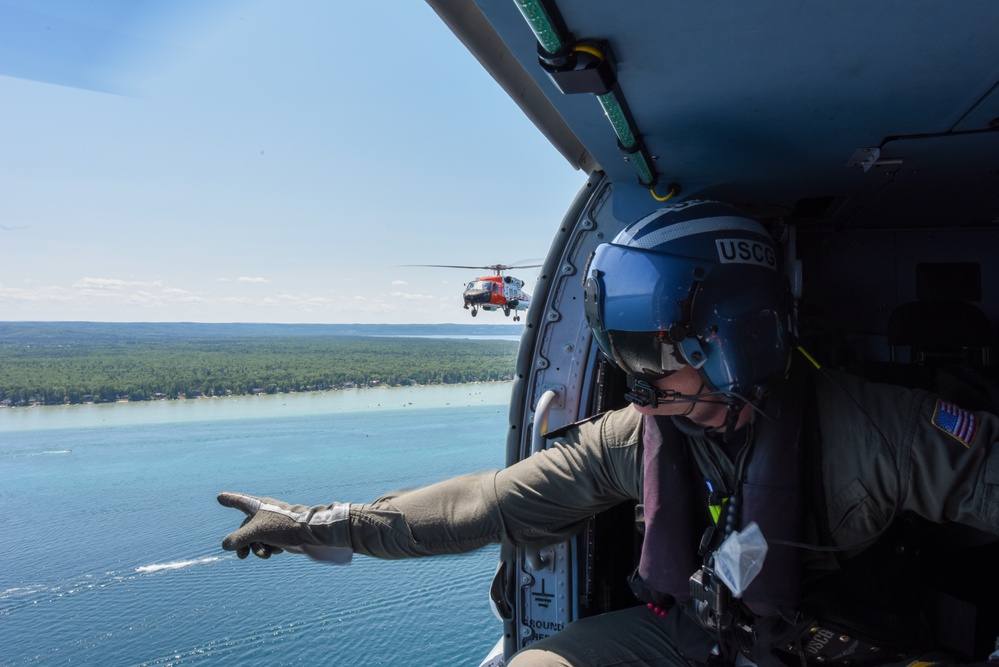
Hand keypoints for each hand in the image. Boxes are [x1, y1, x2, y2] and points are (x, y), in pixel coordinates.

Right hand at [217, 492, 352, 562]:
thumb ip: (237, 538)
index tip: (219, 497)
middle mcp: (264, 513)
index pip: (239, 501)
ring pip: (257, 538)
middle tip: (242, 556)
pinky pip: (268, 542)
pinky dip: (270, 548)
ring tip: (265, 554)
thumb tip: (225, 545)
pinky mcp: (281, 534)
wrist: (308, 533)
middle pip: (245, 528)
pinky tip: (278, 550)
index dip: (229, 499)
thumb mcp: (255, 532)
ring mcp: (273, 523)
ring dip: (258, 549)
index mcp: (258, 506)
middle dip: (243, 543)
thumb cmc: (281, 526)